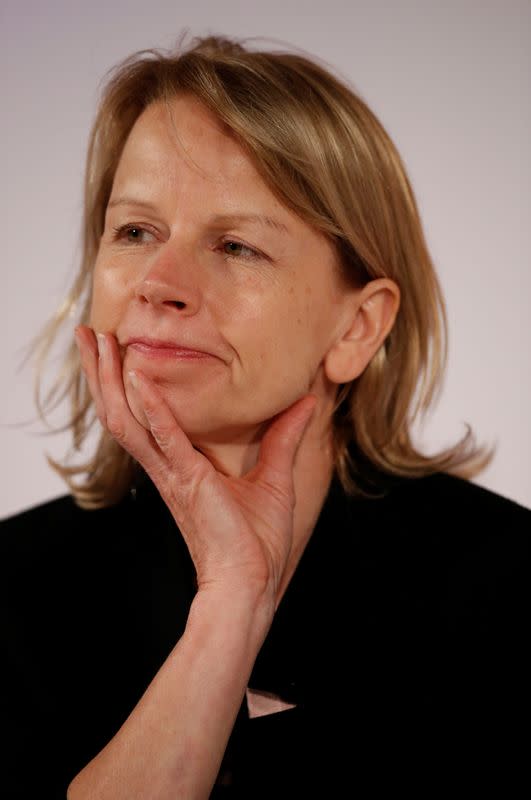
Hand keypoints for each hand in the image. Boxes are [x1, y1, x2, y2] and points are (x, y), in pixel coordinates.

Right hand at [74, 325, 315, 605]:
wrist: (252, 583)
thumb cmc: (257, 541)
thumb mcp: (275, 476)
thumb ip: (284, 436)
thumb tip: (305, 402)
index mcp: (180, 465)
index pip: (142, 415)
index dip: (125, 383)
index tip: (116, 350)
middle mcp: (166, 466)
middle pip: (121, 410)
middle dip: (102, 372)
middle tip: (88, 334)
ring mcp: (172, 473)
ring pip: (128, 420)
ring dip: (110, 380)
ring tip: (97, 343)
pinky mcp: (187, 481)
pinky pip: (164, 439)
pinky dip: (153, 408)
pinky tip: (139, 378)